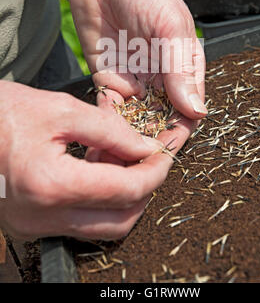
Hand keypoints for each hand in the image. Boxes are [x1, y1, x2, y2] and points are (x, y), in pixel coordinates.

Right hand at [0, 81, 187, 239]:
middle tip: (151, 158)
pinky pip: (78, 221)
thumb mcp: (61, 109)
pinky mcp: (29, 224)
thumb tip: (145, 146)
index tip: (166, 151)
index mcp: (52, 184)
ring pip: (101, 227)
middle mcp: (42, 217)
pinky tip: (97, 167)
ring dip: (123, 196)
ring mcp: (34, 226)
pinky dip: (98, 200)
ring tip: (122, 158)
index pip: (126, 190)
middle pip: (120, 220)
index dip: (155, 170)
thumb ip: (110, 130)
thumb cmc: (2, 112)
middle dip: (145, 189)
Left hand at [69, 0, 206, 155]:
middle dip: (151, 142)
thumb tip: (196, 110)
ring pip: (135, 120)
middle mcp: (161, 79)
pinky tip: (101, 137)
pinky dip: (107, 123)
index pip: (187, 108)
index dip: (179, 131)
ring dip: (126, 139)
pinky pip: (110, 108)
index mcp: (184, 67)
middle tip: (136, 163)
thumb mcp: (170, 26)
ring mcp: (134, 80)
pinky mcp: (108, 79)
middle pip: (161, 121)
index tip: (166, 150)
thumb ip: (180, 69)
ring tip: (115, 158)